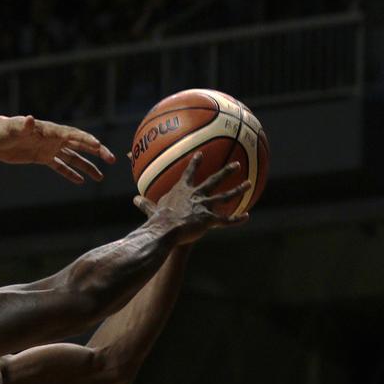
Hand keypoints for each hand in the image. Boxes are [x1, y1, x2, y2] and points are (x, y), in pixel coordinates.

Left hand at [0, 115, 116, 183]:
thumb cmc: (3, 130)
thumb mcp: (13, 128)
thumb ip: (24, 126)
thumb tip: (30, 119)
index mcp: (51, 131)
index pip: (74, 135)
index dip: (88, 141)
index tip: (100, 148)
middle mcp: (53, 139)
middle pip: (80, 145)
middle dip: (96, 152)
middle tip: (112, 160)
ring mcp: (48, 148)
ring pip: (73, 158)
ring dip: (86, 166)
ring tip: (100, 177)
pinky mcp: (41, 157)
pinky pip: (59, 166)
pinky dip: (69, 173)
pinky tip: (80, 181)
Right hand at [135, 153, 249, 244]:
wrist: (166, 230)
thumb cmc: (157, 220)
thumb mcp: (150, 209)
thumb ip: (145, 204)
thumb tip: (135, 199)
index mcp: (182, 190)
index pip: (189, 173)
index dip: (195, 163)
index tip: (200, 154)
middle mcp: (196, 195)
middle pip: (213, 180)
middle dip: (226, 171)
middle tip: (236, 164)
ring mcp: (204, 206)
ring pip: (225, 197)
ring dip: (238, 189)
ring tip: (248, 183)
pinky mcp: (210, 220)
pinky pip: (226, 220)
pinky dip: (236, 219)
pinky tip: (246, 217)